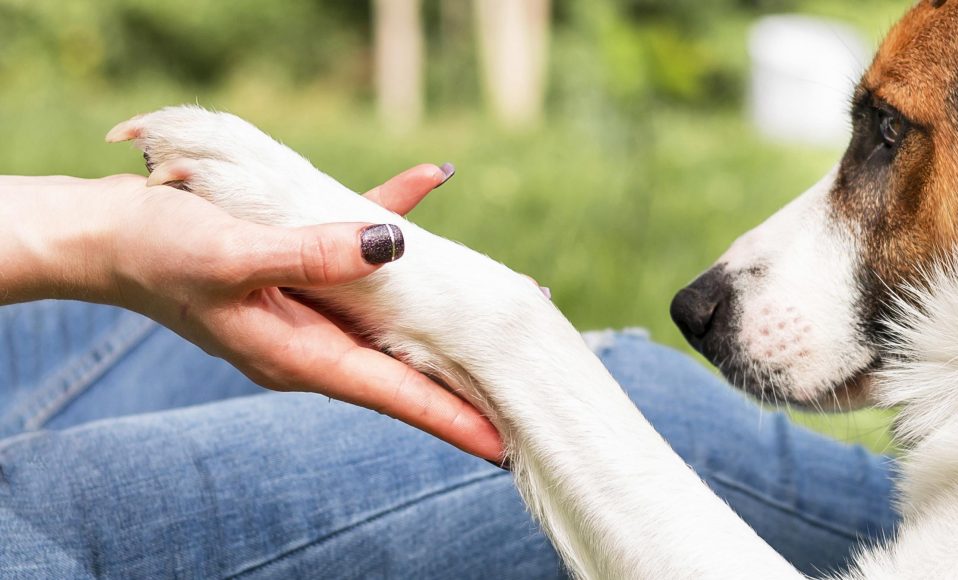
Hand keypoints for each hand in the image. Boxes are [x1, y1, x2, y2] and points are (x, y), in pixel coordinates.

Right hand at [1, 165, 504, 461]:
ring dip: (441, 299)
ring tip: (502, 298)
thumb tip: (394, 246)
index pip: (393, 395)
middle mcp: (311, 340)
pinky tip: (427, 182)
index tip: (501, 442)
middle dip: (460, 373)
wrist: (102, 234)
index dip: (450, 417)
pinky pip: (356, 244)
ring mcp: (307, 307)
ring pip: (390, 307)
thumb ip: (312, 253)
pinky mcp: (298, 267)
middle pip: (402, 363)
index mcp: (298, 355)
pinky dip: (389, 217)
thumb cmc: (155, 252)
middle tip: (524, 380)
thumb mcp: (232, 255)